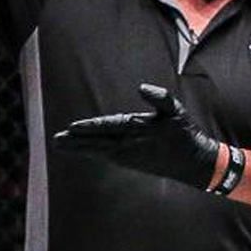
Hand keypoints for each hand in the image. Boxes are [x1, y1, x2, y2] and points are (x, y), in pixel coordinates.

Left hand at [53, 84, 224, 189]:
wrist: (194, 163)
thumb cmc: (185, 134)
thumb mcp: (176, 111)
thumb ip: (159, 97)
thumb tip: (141, 87)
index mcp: (138, 131)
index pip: (109, 127)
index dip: (89, 127)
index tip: (72, 128)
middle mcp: (130, 146)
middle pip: (98, 142)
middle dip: (76, 142)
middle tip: (56, 141)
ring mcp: (130, 157)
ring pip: (99, 151)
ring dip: (79, 149)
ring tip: (61, 146)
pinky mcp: (132, 163)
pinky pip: (106, 157)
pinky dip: (92, 153)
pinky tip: (82, 151)